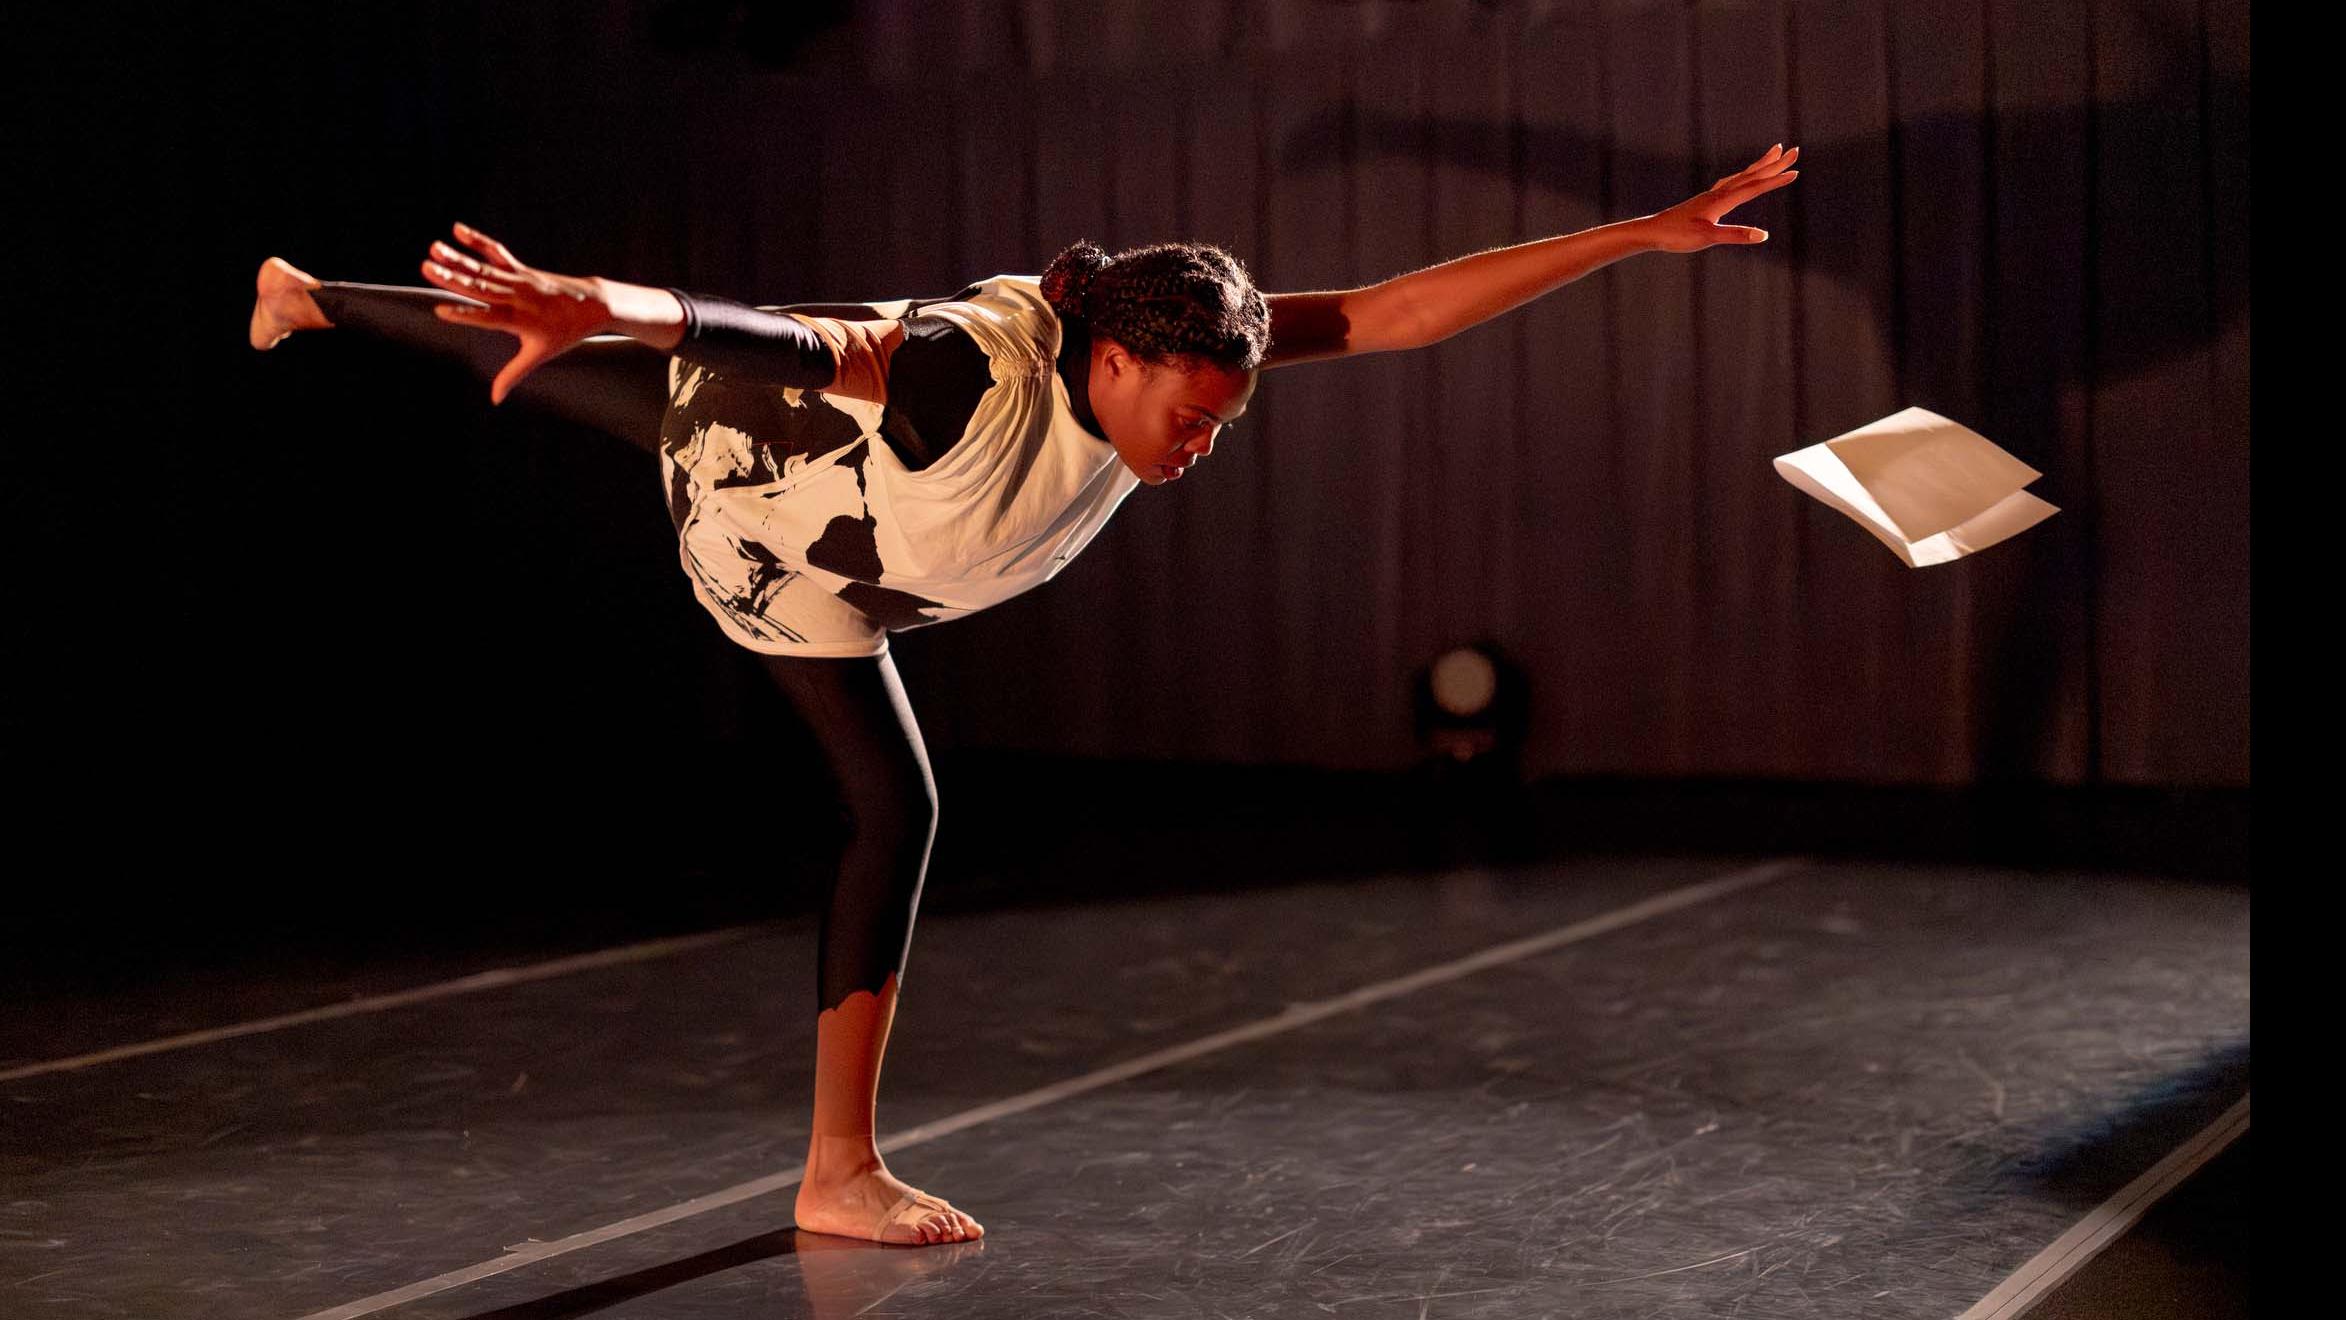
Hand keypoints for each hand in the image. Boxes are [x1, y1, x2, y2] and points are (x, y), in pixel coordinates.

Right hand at [418, 222, 612, 404]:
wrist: (592, 305)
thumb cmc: (564, 333)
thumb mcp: (540, 355)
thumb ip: (514, 375)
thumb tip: (495, 399)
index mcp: (518, 321)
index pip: (486, 318)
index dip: (465, 315)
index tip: (441, 311)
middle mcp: (515, 298)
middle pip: (479, 288)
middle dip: (452, 278)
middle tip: (426, 268)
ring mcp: (518, 280)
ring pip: (483, 269)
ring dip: (457, 258)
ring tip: (433, 248)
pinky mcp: (521, 269)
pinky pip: (496, 252)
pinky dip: (478, 241)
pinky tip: (457, 229)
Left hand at [1637, 144, 1800, 253]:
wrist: (1652, 231)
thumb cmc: (1677, 235)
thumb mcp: (1708, 237)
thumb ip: (1735, 235)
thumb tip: (1763, 235)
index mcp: (1722, 200)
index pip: (1755, 187)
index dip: (1776, 180)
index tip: (1796, 172)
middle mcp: (1719, 193)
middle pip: (1751, 175)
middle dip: (1774, 164)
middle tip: (1794, 150)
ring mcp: (1711, 195)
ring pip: (1741, 176)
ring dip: (1759, 166)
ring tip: (1772, 156)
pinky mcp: (1705, 201)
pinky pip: (1730, 183)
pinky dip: (1742, 177)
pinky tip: (1740, 181)